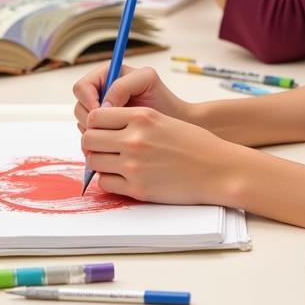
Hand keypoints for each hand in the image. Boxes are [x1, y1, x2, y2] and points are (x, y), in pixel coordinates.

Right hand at [73, 64, 188, 131]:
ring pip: (82, 123)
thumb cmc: (163, 99)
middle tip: (110, 129)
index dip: (88, 101)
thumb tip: (103, 106)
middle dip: (91, 120)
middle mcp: (100, 93)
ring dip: (95, 132)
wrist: (173, 121)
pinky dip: (98, 142)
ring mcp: (101, 113)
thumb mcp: (147, 81)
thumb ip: (123, 85)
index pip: (82, 87)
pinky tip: (115, 143)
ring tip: (116, 135)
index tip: (102, 113)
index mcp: (107, 76)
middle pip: (79, 106)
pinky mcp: (104, 130)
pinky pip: (91, 137)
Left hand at [81, 104, 244, 204]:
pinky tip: (123, 176)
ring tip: (114, 161)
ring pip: (94, 161)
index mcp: (141, 117)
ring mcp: (134, 165)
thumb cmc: (194, 144)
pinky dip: (109, 180)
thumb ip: (132, 120)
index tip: (100, 128)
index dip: (94, 123)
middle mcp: (134, 139)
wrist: (216, 169)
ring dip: (99, 161)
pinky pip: (106, 183)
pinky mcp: (137, 188)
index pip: (95, 116)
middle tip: (102, 147)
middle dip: (91, 143)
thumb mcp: (162, 120)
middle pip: (88, 139)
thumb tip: (101, 126)